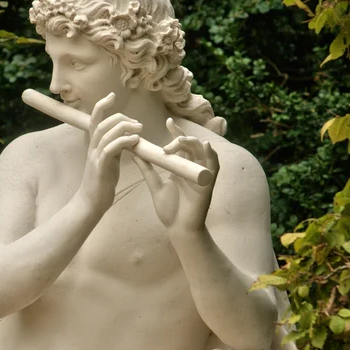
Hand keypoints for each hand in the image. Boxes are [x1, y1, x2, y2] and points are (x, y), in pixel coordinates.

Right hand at [78, 92, 141, 217]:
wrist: (92, 202)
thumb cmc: (102, 182)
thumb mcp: (110, 160)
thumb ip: (115, 147)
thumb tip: (127, 136)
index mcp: (94, 145)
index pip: (95, 119)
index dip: (102, 105)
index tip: (112, 95)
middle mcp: (92, 148)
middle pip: (102, 123)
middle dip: (120, 117)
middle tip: (137, 123)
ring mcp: (95, 157)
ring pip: (106, 133)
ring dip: (124, 128)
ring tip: (139, 129)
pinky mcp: (100, 167)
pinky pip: (110, 149)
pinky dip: (123, 141)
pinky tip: (135, 141)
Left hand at [133, 118, 218, 232]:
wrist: (178, 229)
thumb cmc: (169, 210)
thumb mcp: (155, 186)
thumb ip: (147, 170)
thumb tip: (135, 153)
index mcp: (181, 167)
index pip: (181, 144)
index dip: (176, 131)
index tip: (168, 121)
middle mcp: (193, 168)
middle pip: (192, 144)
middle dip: (181, 138)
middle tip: (167, 144)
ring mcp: (202, 174)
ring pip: (203, 151)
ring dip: (193, 143)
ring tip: (180, 141)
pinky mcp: (209, 183)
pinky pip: (214, 165)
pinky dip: (212, 155)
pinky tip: (206, 146)